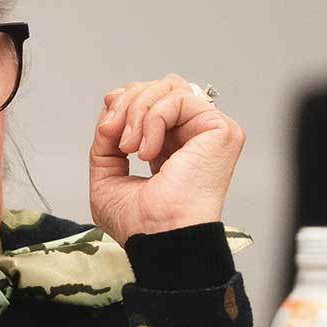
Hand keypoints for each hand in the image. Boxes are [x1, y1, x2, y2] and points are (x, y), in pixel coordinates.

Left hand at [88, 74, 245, 245]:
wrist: (159, 240)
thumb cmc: (140, 224)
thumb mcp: (107, 176)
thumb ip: (106, 140)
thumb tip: (109, 107)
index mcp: (172, 146)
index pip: (152, 100)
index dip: (125, 102)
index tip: (107, 127)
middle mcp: (193, 135)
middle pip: (160, 86)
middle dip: (127, 104)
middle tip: (113, 136)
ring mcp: (209, 131)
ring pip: (169, 86)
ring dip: (137, 111)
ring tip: (129, 147)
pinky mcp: (220, 129)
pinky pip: (179, 98)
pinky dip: (153, 119)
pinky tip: (148, 152)